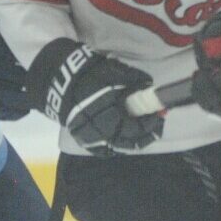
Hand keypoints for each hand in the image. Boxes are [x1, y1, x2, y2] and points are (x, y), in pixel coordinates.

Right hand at [31, 38, 162, 154]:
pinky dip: (117, 146)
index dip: (151, 122)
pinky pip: (105, 149)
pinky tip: (126, 139)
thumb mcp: (112, 71)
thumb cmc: (88, 74)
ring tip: (146, 133)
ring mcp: (91, 138)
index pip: (135, 126)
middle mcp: (100, 130)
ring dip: (135, 141)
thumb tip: (150, 86)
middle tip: (157, 125)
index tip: (161, 114)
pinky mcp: (85, 140)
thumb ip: (133, 79)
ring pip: (119, 147)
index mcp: (108, 113)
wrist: (59, 81)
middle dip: (147, 133)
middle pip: (129, 140)